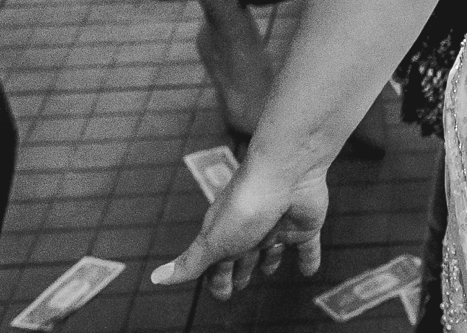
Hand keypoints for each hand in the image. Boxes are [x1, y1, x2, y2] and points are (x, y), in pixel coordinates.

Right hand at [150, 158, 328, 301]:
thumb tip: (156, 279)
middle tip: (240, 284)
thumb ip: (191, 263)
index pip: (218, 262)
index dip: (217, 279)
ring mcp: (278, 226)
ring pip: (273, 250)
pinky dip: (308, 260)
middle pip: (244, 256)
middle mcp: (251, 229)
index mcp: (227, 233)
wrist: (288, 172)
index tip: (221, 294)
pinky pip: (308, 247)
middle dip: (240, 269)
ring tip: (269, 270)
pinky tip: (309, 270)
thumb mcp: (214, 241)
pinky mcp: (305, 226)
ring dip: (270, 261)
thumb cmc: (246, 205)